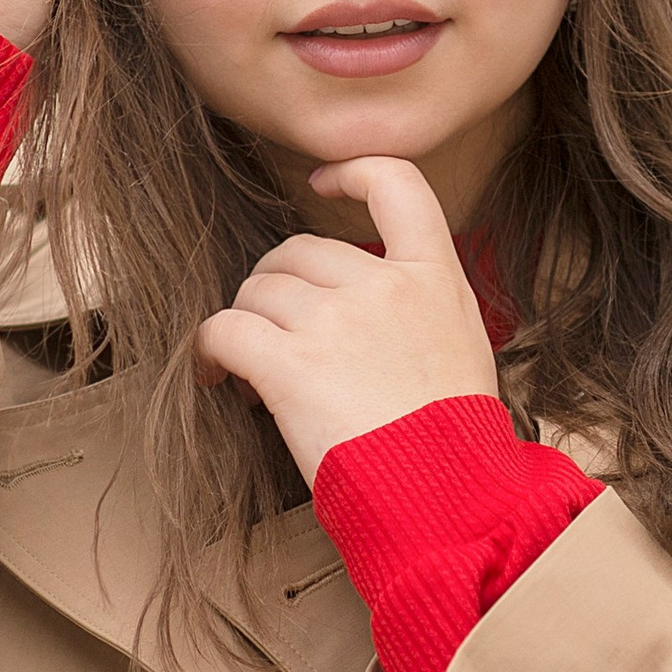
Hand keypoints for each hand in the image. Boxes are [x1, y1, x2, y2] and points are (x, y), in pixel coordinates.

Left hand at [195, 156, 498, 486]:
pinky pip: (223, 329)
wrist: (449, 498)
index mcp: (434, 275)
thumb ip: (421, 303)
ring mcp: (334, 322)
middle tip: (279, 335)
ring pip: (257, 289)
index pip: (396, 182)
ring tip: (253, 370)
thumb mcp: (463, 344)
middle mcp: (383, 286)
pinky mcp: (289, 365)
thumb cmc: (455, 440)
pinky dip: (208, 349)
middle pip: (298, 249)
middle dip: (277, 287)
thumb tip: (372, 295)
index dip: (353, 172)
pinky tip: (216, 375)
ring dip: (246, 322)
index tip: (321, 185)